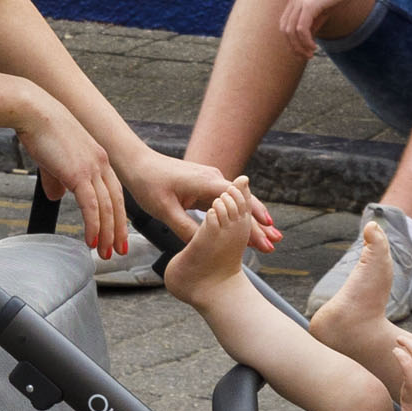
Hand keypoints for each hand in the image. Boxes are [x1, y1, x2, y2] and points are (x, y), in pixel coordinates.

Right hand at [15, 96, 130, 259]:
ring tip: (105, 253)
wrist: (34, 112)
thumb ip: (58, 179)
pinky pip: (91, 206)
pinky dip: (93, 226)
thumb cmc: (41, 130)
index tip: (119, 232)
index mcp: (98, 158)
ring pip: (107, 208)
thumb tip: (57, 196)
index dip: (118, 215)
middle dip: (118, 231)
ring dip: (107, 234)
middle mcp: (101, 164)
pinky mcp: (79, 174)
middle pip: (116, 204)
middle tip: (118, 251)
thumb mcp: (54, 159)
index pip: (114, 193)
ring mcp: (92, 169)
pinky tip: (92, 240)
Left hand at [130, 156, 271, 256]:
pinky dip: (237, 218)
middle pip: (242, 205)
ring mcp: (210, 182)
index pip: (237, 204)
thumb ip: (185, 228)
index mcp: (206, 181)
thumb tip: (203, 247)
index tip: (265, 238)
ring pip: (236, 206)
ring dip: (252, 222)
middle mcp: (213, 179)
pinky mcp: (204, 188)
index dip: (252, 222)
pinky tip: (248, 229)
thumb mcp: (164, 210)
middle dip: (259, 225)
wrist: (137, 163)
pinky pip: (225, 205)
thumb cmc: (148, 183)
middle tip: (274, 244)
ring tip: (270, 239)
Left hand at [278, 0, 374, 52]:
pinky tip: (314, 47)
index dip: (291, 41)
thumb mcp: (324, 10)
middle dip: (293, 47)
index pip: (285, 24)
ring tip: (310, 54)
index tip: (302, 51)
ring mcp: (300, 0)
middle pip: (285, 29)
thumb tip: (307, 38)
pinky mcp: (309, 3)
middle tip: (305, 57)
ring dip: (300, 46)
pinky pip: (301, 28)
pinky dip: (306, 41)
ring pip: (291, 31)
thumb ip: (314, 23)